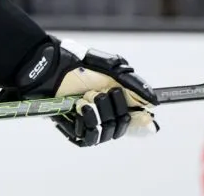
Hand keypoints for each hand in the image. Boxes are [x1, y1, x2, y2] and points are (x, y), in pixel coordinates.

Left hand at [0, 37, 157, 146]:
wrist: (49, 67)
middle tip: (102, 92)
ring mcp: (90, 123)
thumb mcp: (111, 67)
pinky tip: (82, 107)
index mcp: (115, 100)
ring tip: (87, 96)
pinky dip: (90, 121)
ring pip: (110, 133)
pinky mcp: (75, 130)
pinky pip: (91, 138)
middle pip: (124, 125)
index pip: (136, 118)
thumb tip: (154, 101)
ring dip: (102, 112)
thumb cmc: (76, 64)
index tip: (146, 116)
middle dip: (117, 107)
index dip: (142, 119)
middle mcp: (105, 113)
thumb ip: (134, 84)